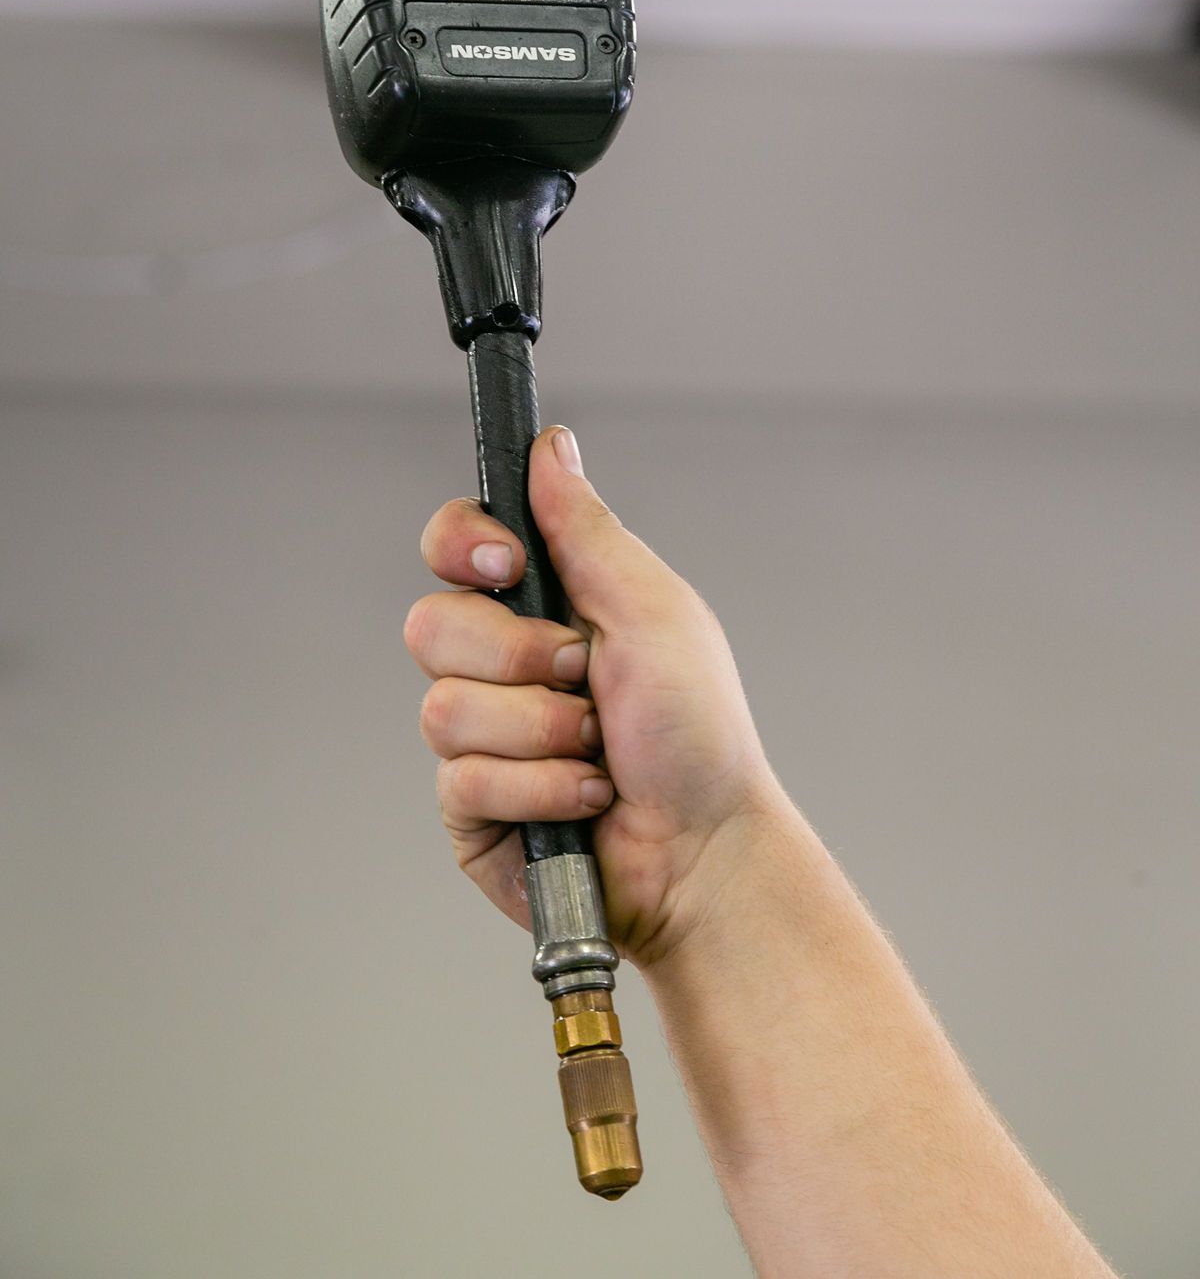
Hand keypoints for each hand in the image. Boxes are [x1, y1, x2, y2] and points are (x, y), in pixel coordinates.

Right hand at [404, 424, 781, 966]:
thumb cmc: (697, 730)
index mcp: (542, 605)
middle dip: (518, 657)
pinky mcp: (471, 808)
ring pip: (444, 708)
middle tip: (584, 677)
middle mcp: (502, 664)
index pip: (453, 545)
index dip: (462, 545)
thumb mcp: (652, 609)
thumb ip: (586, 529)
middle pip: (430, 623)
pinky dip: (540, 790)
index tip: (509, 565)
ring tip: (597, 753)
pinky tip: (585, 800)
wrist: (706, 848)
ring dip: (540, 733)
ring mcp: (481, 738)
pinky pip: (461, 781)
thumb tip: (550, 444)